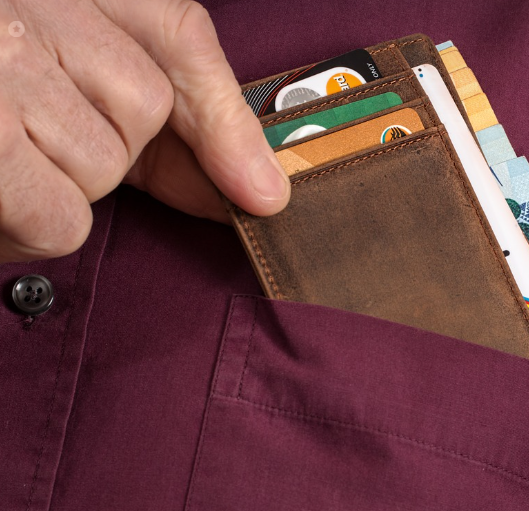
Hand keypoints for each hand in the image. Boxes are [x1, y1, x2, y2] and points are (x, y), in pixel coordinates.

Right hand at [0, 0, 289, 262]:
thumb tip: (262, 188)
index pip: (174, 35)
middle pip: (142, 111)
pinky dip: (25, 227)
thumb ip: (175, 115)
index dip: (221, 117)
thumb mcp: (65, 66)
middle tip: (20, 130)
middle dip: (98, 145)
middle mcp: (19, 11)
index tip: (260, 192)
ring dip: (54, 187)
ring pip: (101, 169)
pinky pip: (59, 221)